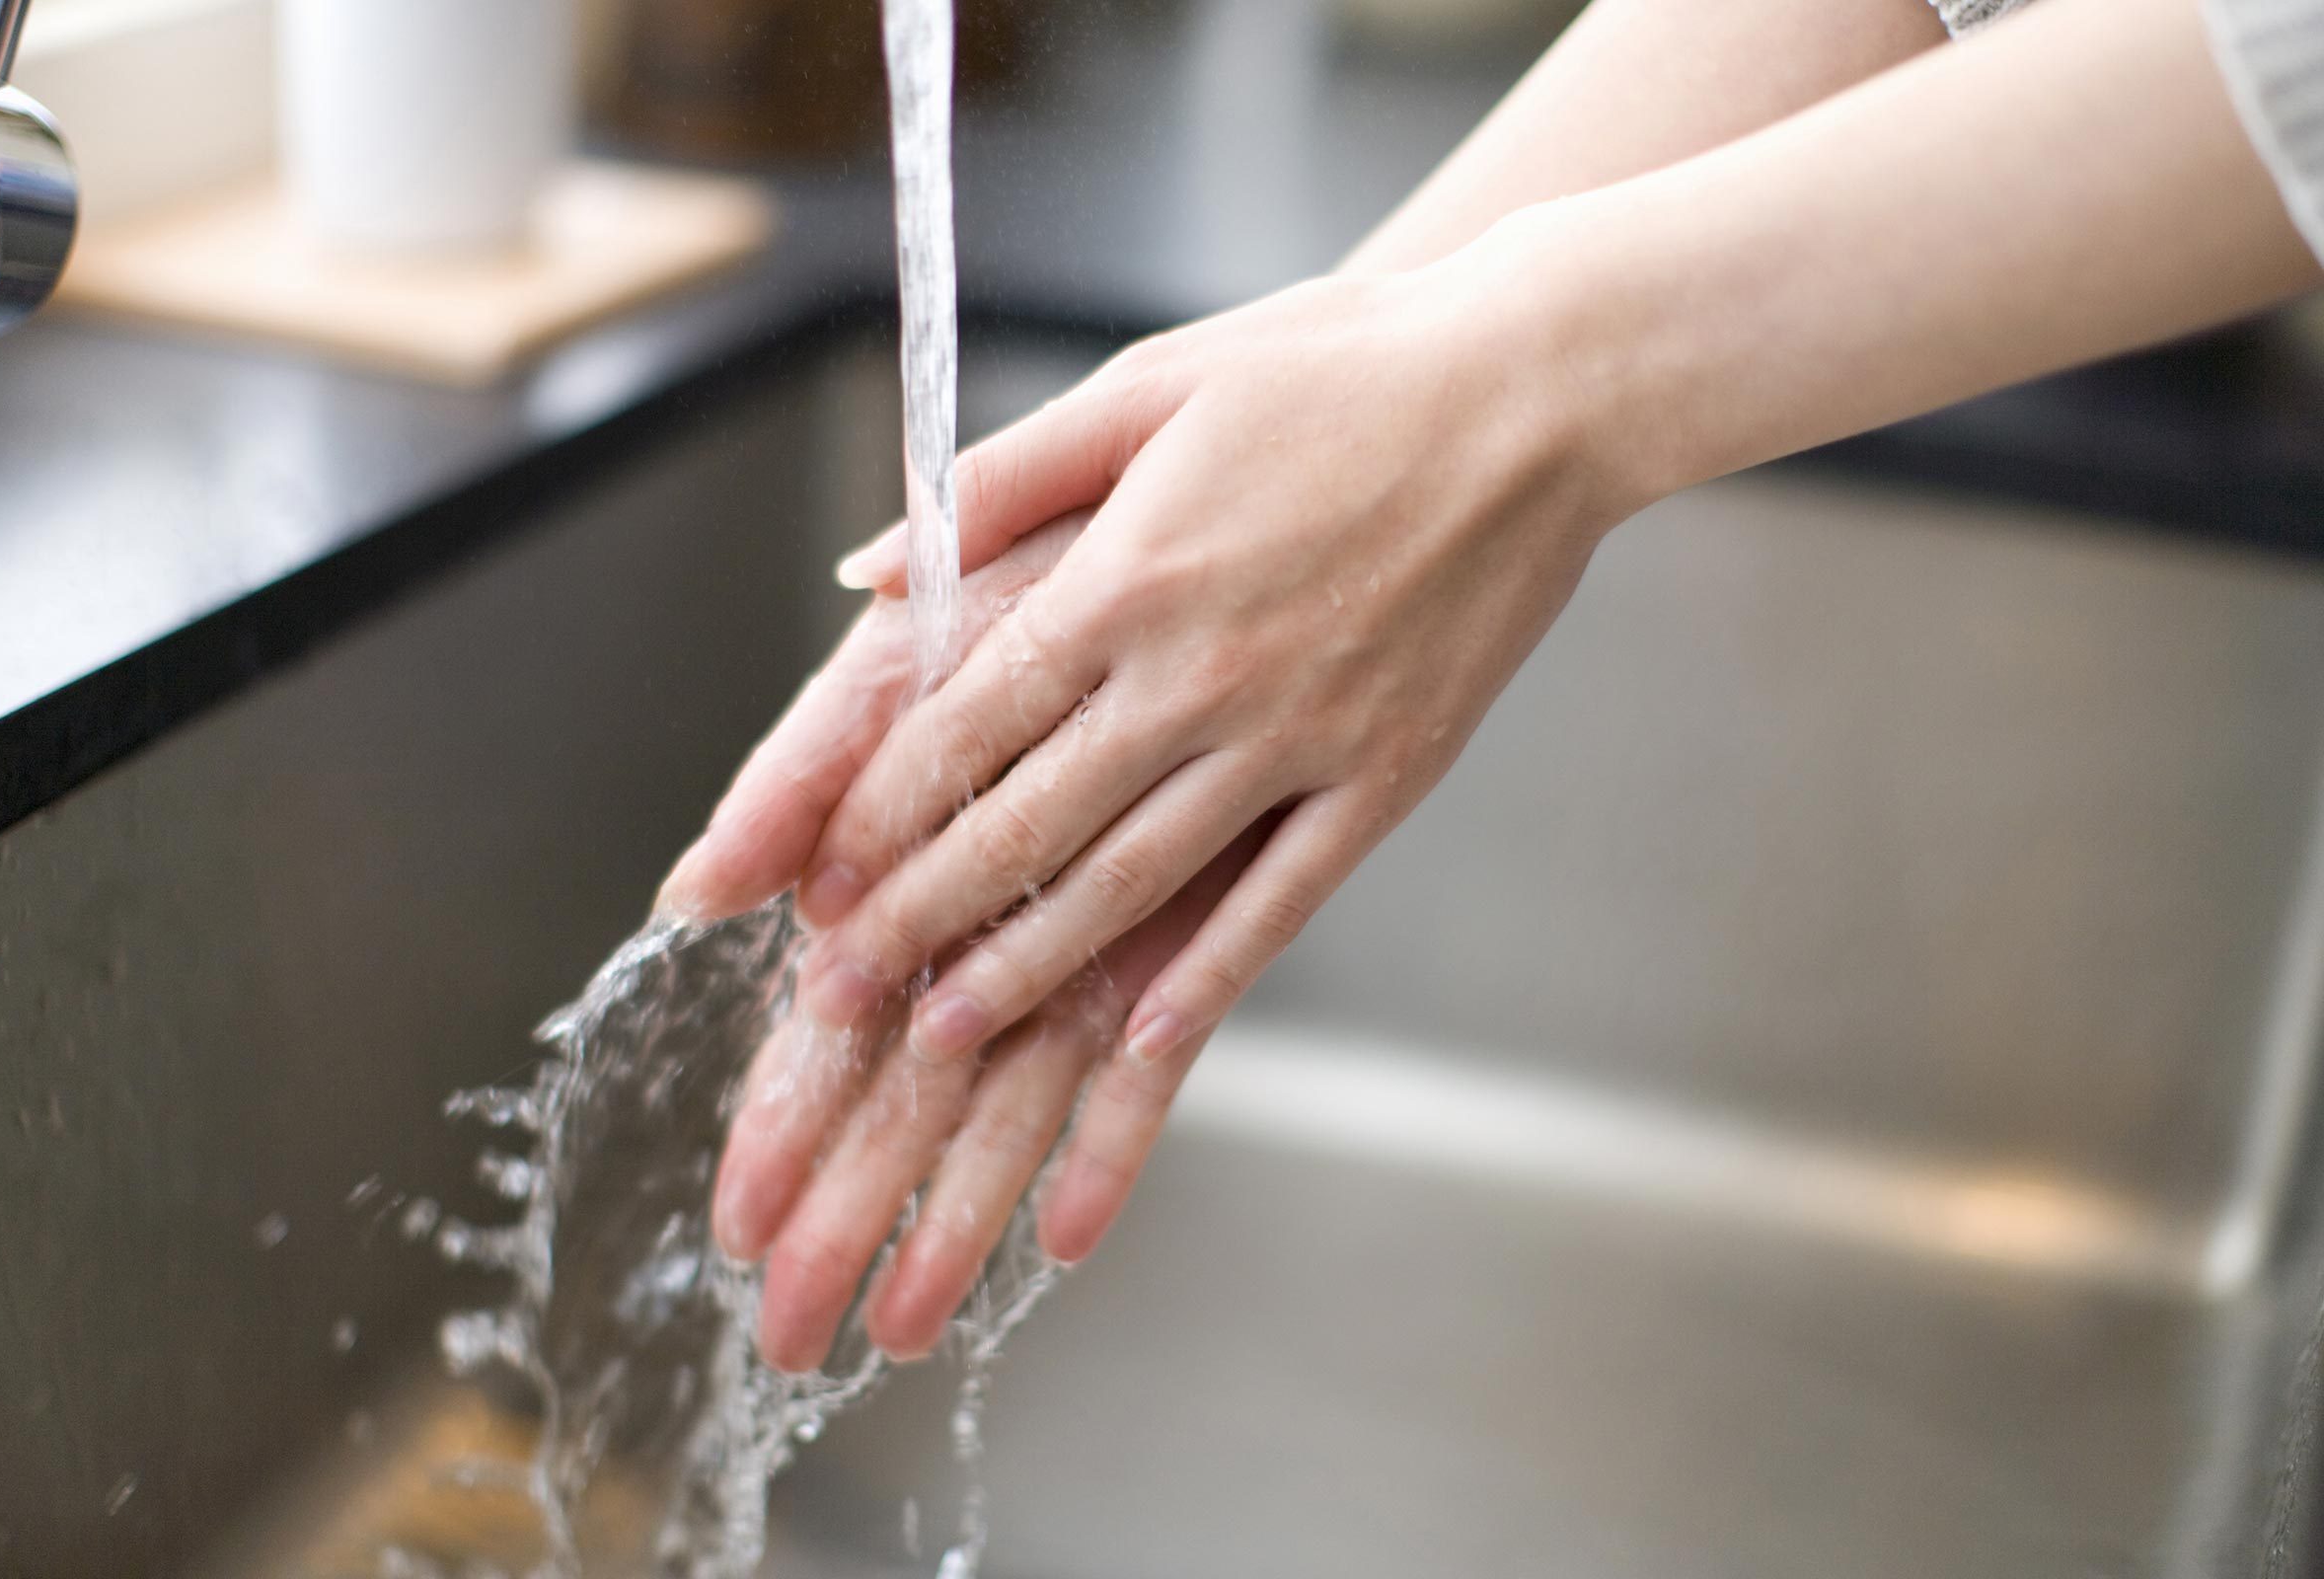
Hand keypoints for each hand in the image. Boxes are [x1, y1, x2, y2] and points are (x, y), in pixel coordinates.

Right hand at [660, 518, 1266, 1366]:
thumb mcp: (904, 659)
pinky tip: (1067, 1246)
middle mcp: (994, 916)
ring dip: (954, 1216)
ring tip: (899, 1332)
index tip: (733, 1221)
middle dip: (847, 1214)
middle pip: (906, 1095)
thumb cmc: (1041, 576)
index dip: (780, 1120)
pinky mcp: (1190, 929)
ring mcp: (1090, 933)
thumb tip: (697, 895)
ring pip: (1010, 1102)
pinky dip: (1111, 1151)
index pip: (828, 1020)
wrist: (1212, 517)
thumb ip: (809, 771)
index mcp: (910, 861)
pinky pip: (1152, 1065)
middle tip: (787, 1336)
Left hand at [699, 239, 1638, 1376]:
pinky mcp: (1384, 778)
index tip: (814, 879)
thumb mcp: (1149, 383)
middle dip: (916, 915)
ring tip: (944, 1033)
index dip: (878, 813)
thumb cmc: (1336, 368)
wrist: (1538, 391)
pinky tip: (1138, 1043)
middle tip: (834, 992)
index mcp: (1126, 576)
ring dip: (1027, 967)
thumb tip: (871, 569)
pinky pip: (1277, 904)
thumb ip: (1000, 481)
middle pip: (1026, 824)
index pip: (965, 724)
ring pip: (1133, 883)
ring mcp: (1296, 737)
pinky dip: (1202, 981)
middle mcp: (1198, 674)